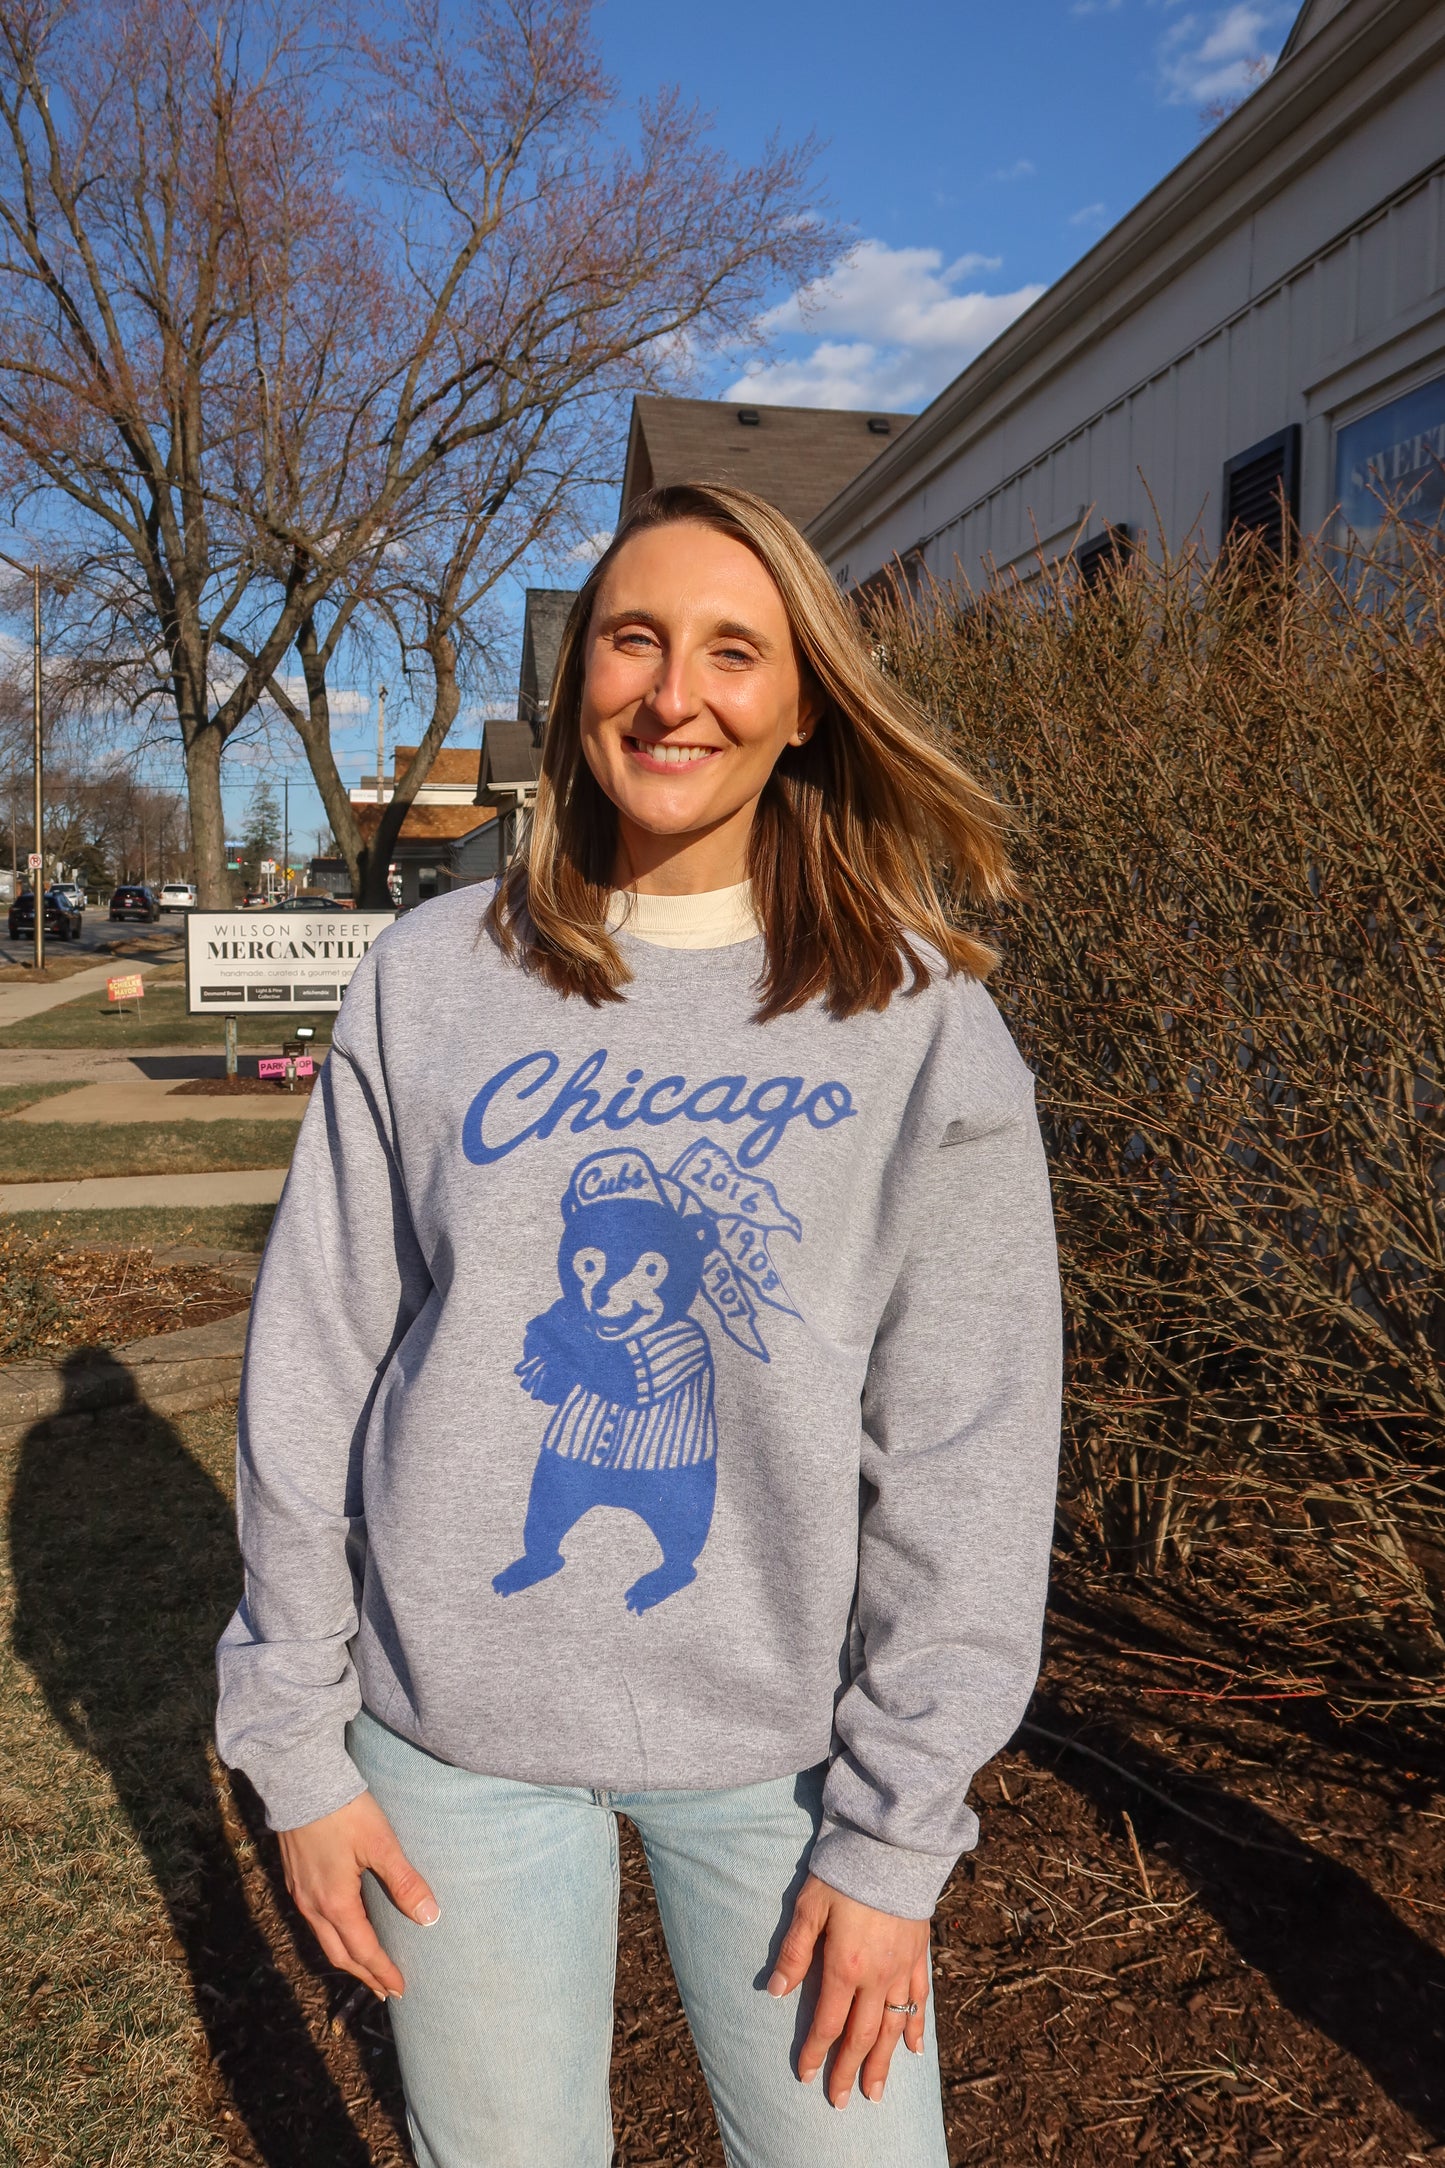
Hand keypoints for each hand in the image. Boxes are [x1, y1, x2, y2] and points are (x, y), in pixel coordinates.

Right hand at [277, 1790, 438, 1999]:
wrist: (301, 1781)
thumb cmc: (345, 1811)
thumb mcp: (381, 1843)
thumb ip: (405, 1882)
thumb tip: (430, 1917)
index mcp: (335, 1903)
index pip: (363, 1950)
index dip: (382, 1971)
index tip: (400, 1989)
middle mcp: (313, 1906)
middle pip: (339, 1954)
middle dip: (364, 1975)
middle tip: (385, 1991)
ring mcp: (301, 1894)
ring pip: (324, 1939)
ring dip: (348, 1958)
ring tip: (366, 1969)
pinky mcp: (296, 1880)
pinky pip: (314, 1922)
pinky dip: (333, 1937)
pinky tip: (343, 1930)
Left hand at [767, 1873, 929, 2107]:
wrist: (891, 1846)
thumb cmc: (843, 1873)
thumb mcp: (809, 1907)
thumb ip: (794, 1952)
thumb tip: (774, 1992)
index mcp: (845, 1966)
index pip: (827, 2022)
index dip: (815, 2052)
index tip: (805, 2077)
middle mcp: (877, 1976)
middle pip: (862, 2036)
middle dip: (849, 2071)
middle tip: (840, 2102)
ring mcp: (901, 1969)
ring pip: (893, 2028)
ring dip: (883, 2063)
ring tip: (875, 2092)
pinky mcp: (918, 1956)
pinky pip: (920, 2001)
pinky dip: (916, 2027)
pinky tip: (913, 2050)